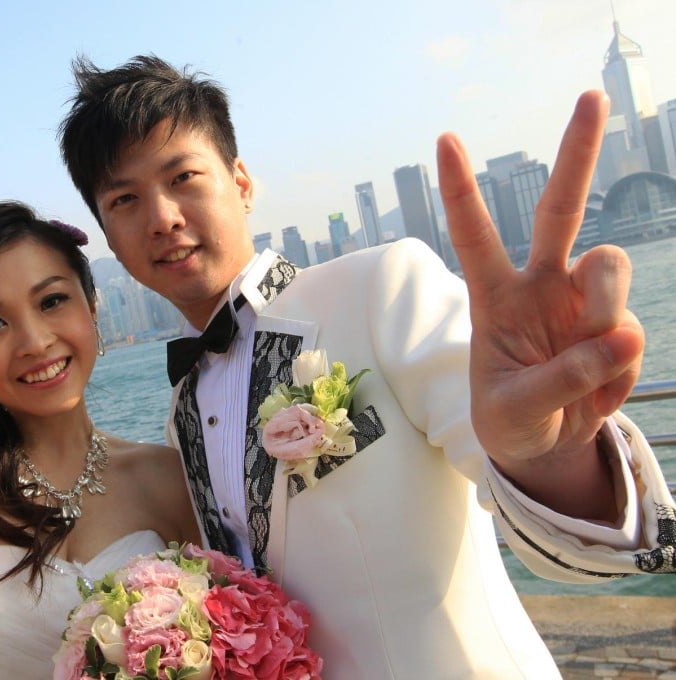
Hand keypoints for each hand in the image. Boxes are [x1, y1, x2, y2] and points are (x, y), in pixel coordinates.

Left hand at [436, 91, 643, 517]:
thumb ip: (562, 380)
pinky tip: (596, 395)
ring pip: (609, 264)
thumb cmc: (509, 419)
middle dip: (577, 153)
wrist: (545, 445)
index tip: (446, 139)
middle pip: (561, 208)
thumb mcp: (516, 410)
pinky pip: (630, 333)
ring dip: (606, 308)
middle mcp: (540, 285)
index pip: (474, 236)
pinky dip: (618, 370)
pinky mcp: (617, 327)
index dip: (461, 191)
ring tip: (592, 362)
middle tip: (592, 96)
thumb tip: (620, 340)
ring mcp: (582, 301)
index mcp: (495, 297)